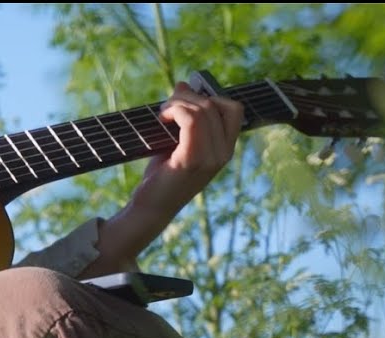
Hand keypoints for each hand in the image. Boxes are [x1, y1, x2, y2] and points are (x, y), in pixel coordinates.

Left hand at [82, 83, 242, 276]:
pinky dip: (175, 112)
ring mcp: (212, 158)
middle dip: (187, 97)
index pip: (234, 108)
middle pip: (214, 104)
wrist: (151, 207)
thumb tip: (183, 83)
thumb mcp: (177, 140)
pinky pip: (192, 120)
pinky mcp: (193, 160)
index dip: (209, 96)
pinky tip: (163, 119)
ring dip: (178, 103)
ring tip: (163, 114)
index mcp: (225, 149)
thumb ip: (185, 116)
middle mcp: (224, 154)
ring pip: (203, 109)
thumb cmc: (162, 175)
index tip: (184, 102)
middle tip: (166, 107)